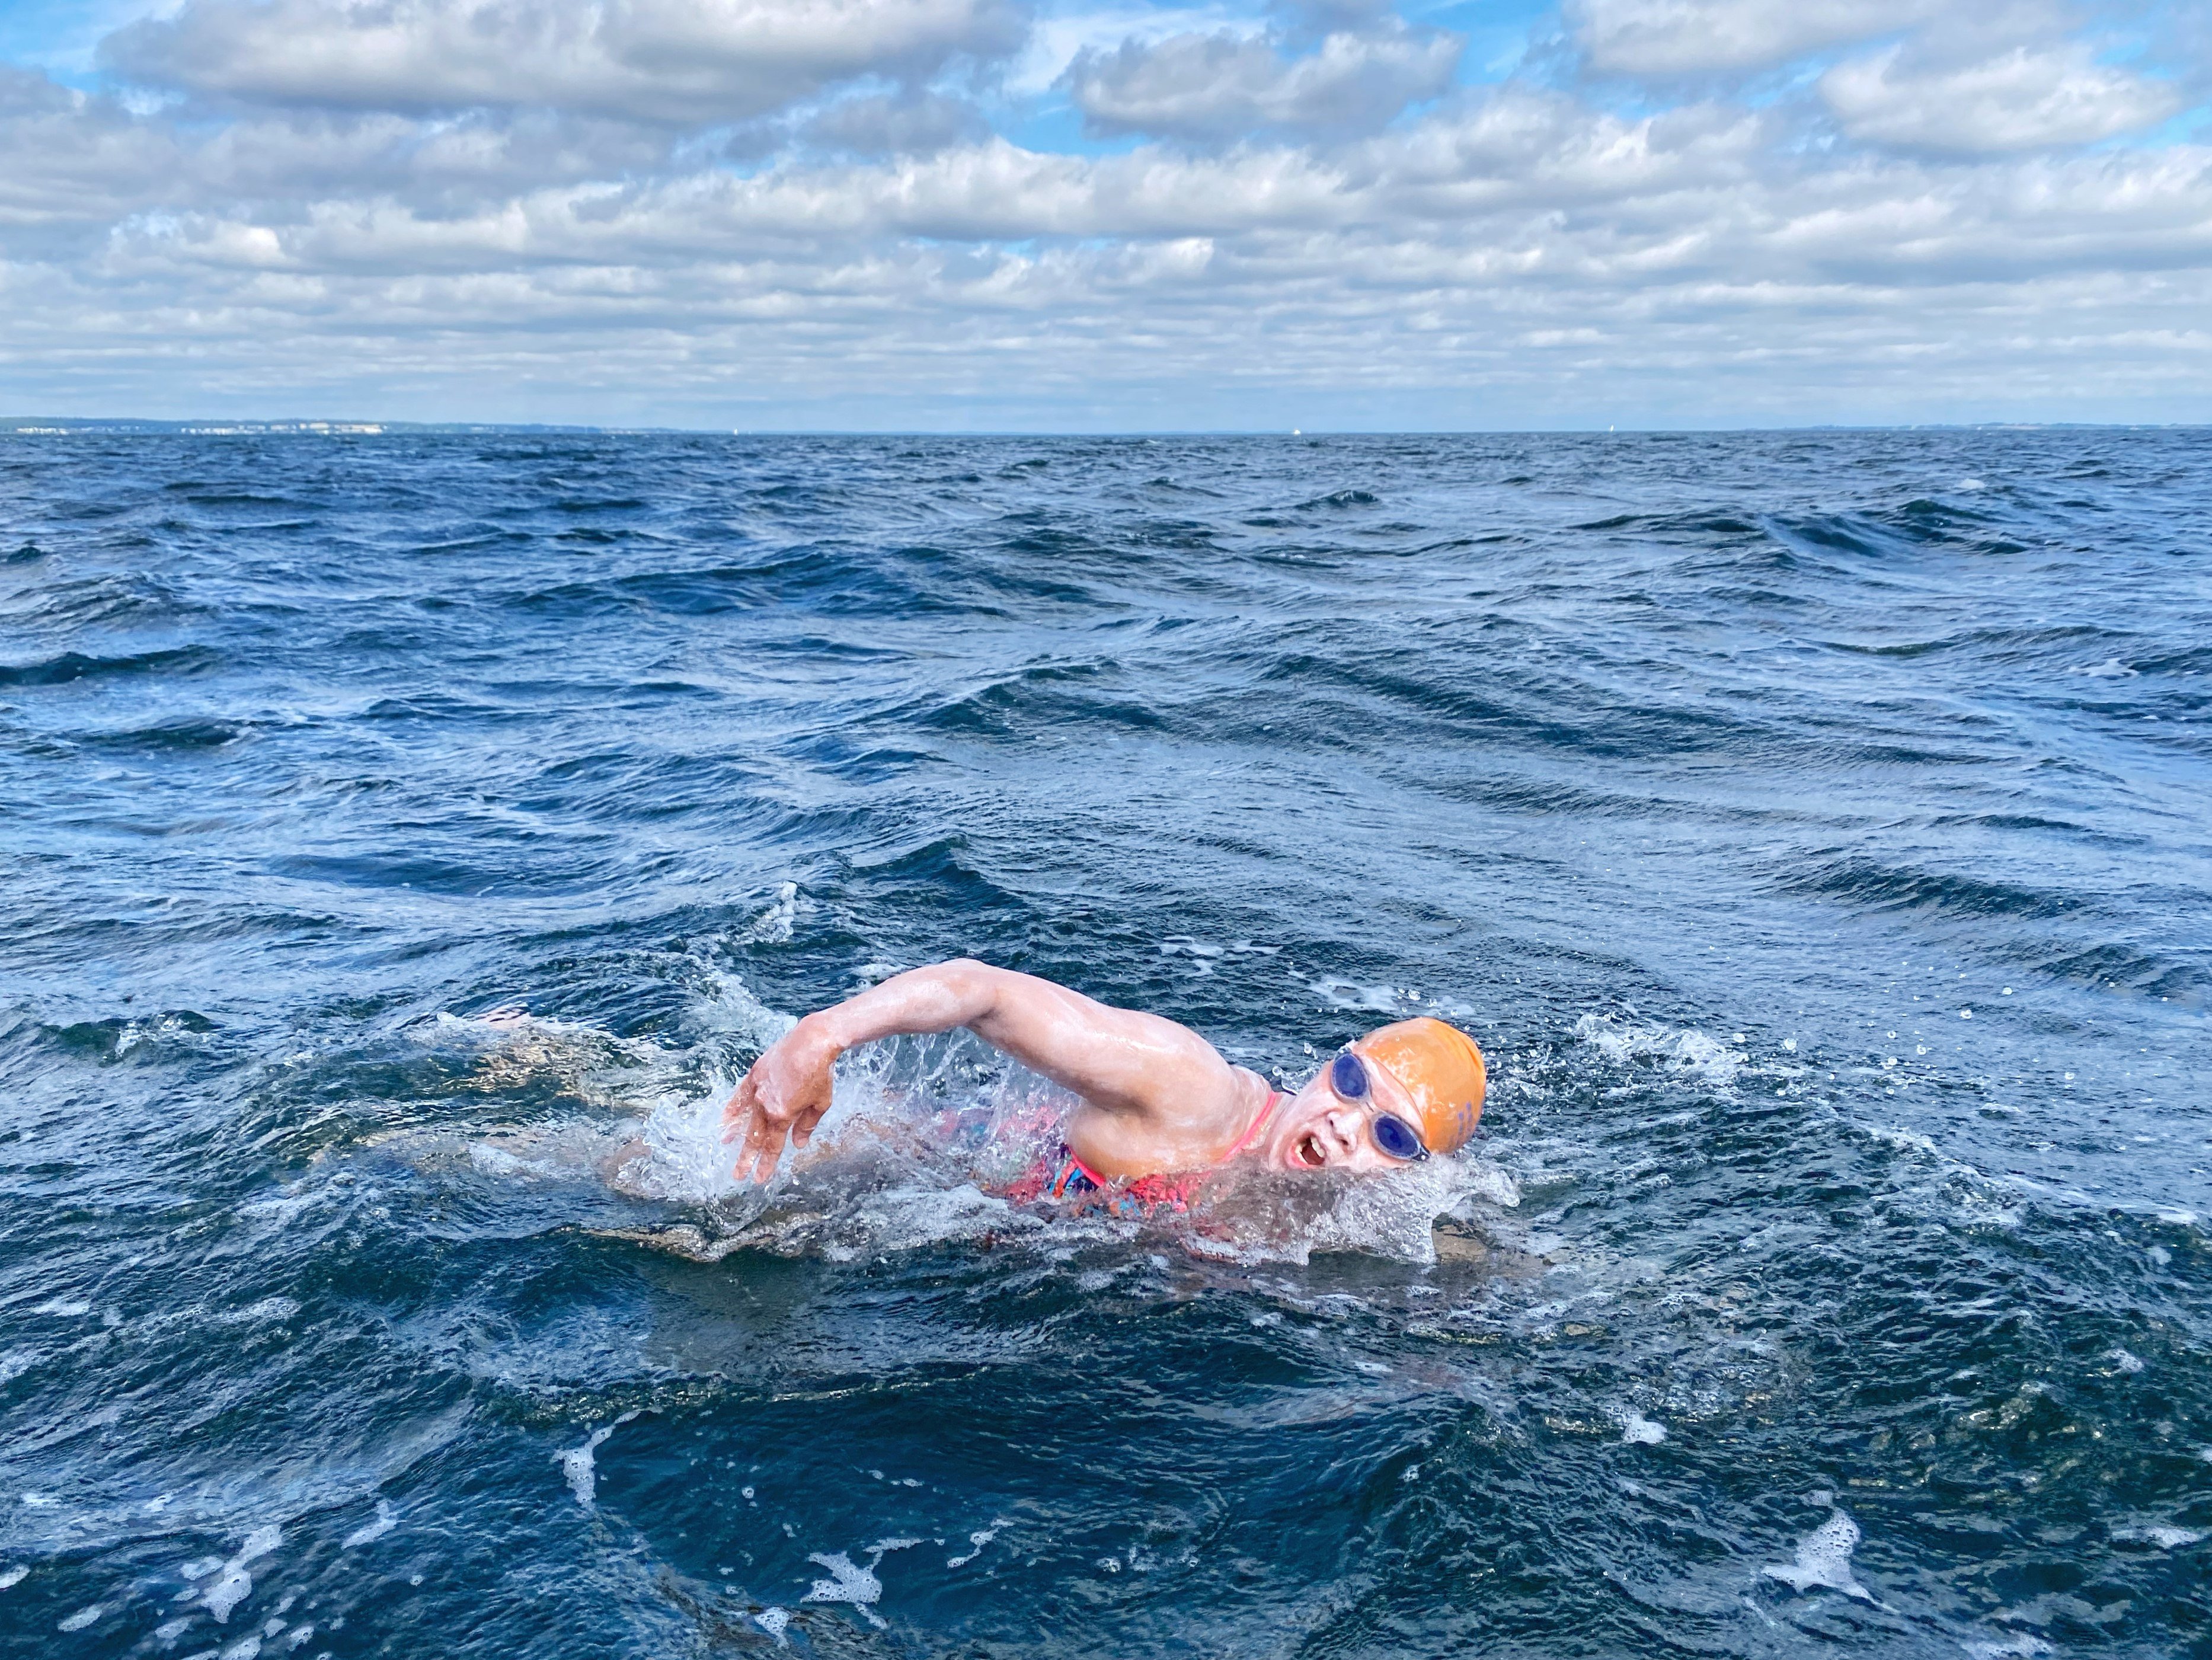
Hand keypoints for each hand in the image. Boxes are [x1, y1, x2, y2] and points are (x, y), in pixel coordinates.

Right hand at [722, 1019, 837, 1183]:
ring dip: (735, 1135)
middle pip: (754, 1137)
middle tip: (738, 1175)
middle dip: (746, 1158)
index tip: (759, 1178)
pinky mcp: (754, 1075)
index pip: (772, 1146)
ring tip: (726, 1147)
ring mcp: (757, 1090)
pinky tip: (725, 1120)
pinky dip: (732, 1109)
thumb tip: (798, 1144)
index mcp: (783, 1115)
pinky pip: (739, 1097)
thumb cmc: (821, 1073)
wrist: (812, 1041)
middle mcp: (766, 1105)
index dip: (766, 1164)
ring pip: (744, 1118)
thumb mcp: (820, 1104)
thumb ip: (807, 1125)